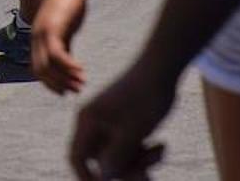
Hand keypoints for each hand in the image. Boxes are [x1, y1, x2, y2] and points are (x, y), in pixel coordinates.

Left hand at [33, 0, 88, 93]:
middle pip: (41, 71)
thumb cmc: (69, 4)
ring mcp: (43, 33)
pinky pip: (58, 55)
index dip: (50, 83)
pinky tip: (81, 71)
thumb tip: (67, 63)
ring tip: (81, 84)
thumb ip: (64, 45)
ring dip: (65, 78)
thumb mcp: (66, 29)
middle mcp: (37, 37)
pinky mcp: (54, 28)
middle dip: (58, 85)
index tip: (65, 92)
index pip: (37, 69)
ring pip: (48, 65)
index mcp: (38, 38)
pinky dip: (69, 66)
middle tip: (76, 91)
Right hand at [70, 65, 173, 179]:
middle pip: (103, 161)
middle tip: (150, 175)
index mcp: (88, 121)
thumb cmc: (146, 96)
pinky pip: (129, 148)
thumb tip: (105, 175)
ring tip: (161, 150)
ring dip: (140, 161)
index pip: (77, 157)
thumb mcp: (134, 131)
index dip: (87, 178)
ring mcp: (109, 124)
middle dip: (127, 170)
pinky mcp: (123, 124)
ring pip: (119, 156)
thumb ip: (117, 156)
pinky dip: (145, 152)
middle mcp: (94, 123)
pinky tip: (161, 144)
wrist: (161, 69)